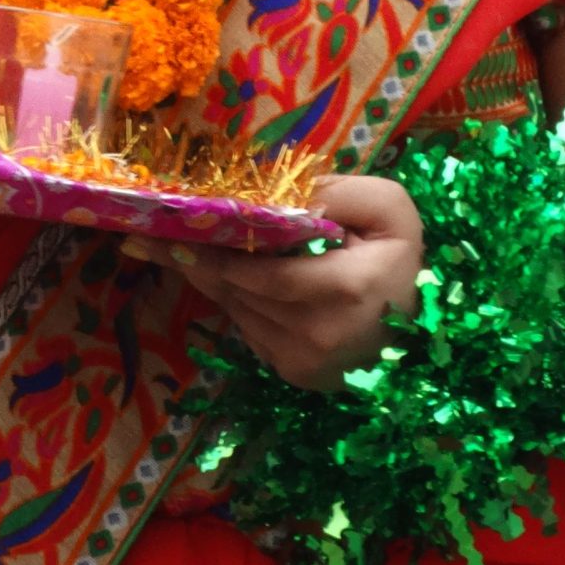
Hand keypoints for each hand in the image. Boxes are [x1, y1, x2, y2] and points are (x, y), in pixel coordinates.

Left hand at [159, 173, 424, 390]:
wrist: (420, 330)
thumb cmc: (400, 260)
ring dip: (205, 276)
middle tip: (144, 235)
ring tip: (164, 246)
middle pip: (238, 289)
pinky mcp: (292, 373)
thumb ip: (340, 191)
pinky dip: (230, 297)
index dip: (215, 251)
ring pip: (235, 307)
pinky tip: (210, 270)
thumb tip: (287, 191)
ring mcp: (302, 360)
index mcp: (344, 290)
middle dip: (195, 258)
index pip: (262, 272)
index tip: (170, 231)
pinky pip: (245, 325)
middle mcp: (318, 334)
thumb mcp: (388, 210)